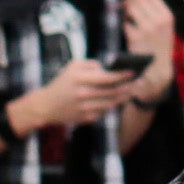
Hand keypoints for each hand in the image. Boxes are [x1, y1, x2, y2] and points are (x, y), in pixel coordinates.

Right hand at [15, 57, 147, 137]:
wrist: (46, 106)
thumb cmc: (61, 83)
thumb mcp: (72, 66)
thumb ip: (91, 65)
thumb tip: (108, 68)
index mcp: (80, 79)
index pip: (106, 77)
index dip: (122, 75)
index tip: (133, 72)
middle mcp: (83, 94)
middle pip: (112, 92)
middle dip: (127, 87)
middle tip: (138, 83)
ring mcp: (84, 108)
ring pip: (110, 103)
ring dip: (123, 98)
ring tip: (131, 92)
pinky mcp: (85, 118)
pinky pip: (104, 112)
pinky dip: (111, 106)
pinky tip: (118, 100)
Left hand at [121, 0, 178, 70]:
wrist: (157, 70)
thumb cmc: (157, 47)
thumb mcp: (163, 28)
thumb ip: (153, 11)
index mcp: (167, 17)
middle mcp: (159, 21)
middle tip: (121, 4)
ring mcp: (148, 29)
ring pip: (130, 7)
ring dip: (122, 8)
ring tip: (120, 13)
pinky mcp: (136, 37)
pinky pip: (124, 22)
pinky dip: (120, 22)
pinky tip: (121, 27)